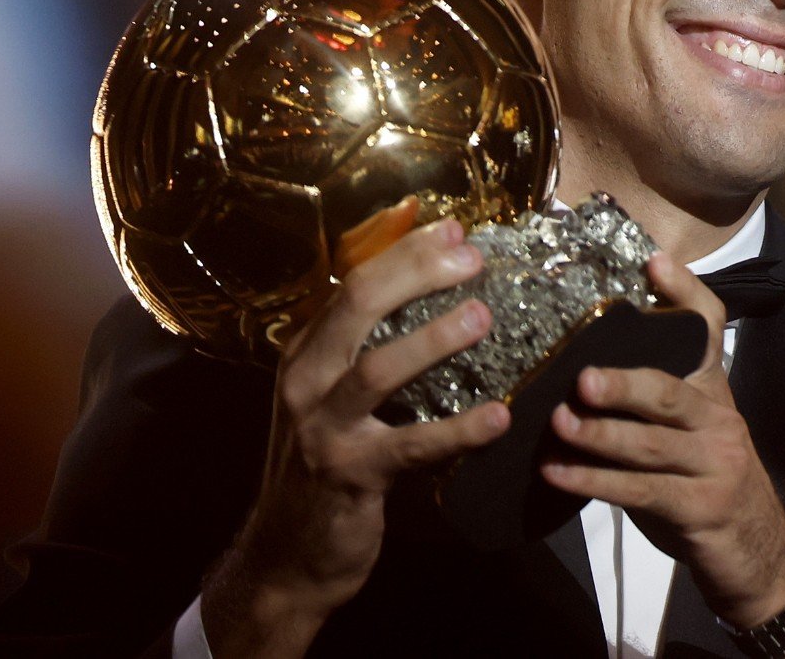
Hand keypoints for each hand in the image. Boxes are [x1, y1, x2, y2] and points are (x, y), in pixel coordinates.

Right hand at [201, 217, 510, 656]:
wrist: (286, 556)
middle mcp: (305, 381)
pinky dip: (456, 431)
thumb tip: (424, 287)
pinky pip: (409, 446)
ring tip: (481, 316)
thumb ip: (365, 347)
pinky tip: (498, 418)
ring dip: (432, 339)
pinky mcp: (349, 474)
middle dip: (416, 273)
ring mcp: (322, 429)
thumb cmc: (323, 465)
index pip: (352, 282)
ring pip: (376, 369)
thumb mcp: (330, 398)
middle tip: (472, 257)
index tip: (456, 228)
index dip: (404, 250)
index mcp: (305, 353)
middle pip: (358, 307)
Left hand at [540, 251, 784, 628]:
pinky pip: (641, 492)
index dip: (683, 294)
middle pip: (670, 392)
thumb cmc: (703, 476)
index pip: (707, 329)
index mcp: (711, 390)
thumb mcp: (685, 429)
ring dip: (600, 436)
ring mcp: (713, 465)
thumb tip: (581, 361)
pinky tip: (559, 473)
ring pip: (651, 445)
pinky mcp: (699, 508)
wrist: (753, 546)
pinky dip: (595, 483)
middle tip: (582, 377)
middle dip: (624, 383)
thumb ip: (650, 396)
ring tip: (560, 424)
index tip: (653, 262)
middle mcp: (717, 420)